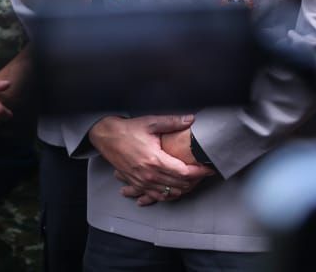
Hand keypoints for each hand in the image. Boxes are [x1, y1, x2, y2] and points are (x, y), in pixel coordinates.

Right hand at [87, 115, 211, 206]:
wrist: (106, 137)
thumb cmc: (128, 130)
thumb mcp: (150, 122)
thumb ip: (172, 122)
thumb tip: (191, 119)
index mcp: (154, 160)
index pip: (184, 172)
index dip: (199, 172)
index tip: (209, 169)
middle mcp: (149, 175)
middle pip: (179, 185)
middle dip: (194, 181)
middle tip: (203, 173)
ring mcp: (142, 182)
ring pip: (169, 194)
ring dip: (183, 189)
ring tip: (192, 181)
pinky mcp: (137, 184)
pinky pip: (156, 196)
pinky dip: (167, 196)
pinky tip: (173, 191)